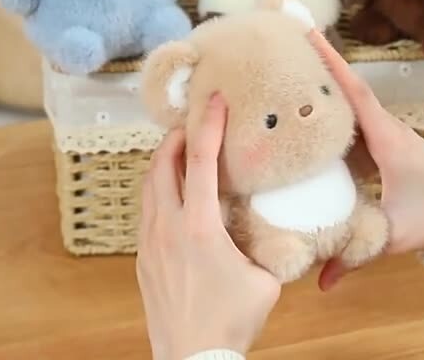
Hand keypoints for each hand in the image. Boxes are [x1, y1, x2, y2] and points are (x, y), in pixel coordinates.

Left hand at [137, 96, 280, 358]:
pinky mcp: (142, 259)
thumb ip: (270, 247)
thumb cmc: (230, 322)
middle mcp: (167, 227)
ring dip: (163, 162)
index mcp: (199, 226)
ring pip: (148, 186)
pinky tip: (175, 198)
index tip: (214, 100)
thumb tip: (280, 229)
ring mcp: (149, 243)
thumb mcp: (265, 280)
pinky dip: (159, 191)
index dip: (208, 124)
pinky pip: (147, 212)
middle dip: (176, 137)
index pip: (200, 160)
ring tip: (182, 153)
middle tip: (193, 124)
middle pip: (161, 164)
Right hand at [309, 32, 423, 290]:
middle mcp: (381, 128)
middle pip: (344, 90)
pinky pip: (349, 125)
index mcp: (385, 138)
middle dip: (316, 67)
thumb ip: (357, 253)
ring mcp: (381, 137)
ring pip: (346, 106)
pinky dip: (329, 115)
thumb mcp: (395, 234)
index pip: (354, 92)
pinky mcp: (380, 148)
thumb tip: (320, 282)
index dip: (331, 64)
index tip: (308, 34)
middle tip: (282, 48)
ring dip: (321, 89)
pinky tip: (307, 118)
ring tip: (285, 76)